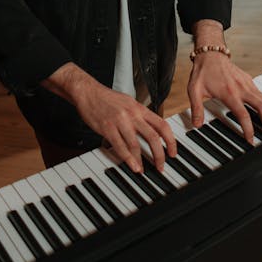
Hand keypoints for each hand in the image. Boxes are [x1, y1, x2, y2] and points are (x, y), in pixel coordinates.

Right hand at [42, 63, 176, 172]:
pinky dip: (128, 159)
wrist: (88, 92)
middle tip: (161, 166)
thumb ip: (140, 116)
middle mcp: (132, 114)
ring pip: (136, 144)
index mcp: (139, 108)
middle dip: (160, 154)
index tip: (173, 152)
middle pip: (153, 136)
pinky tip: (132, 166)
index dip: (170, 140)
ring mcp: (120, 121)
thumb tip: (151, 129)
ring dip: (142, 160)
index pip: (162, 124)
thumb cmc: (107, 98)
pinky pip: (120, 146)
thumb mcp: (129, 103)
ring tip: (143, 170)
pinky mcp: (107, 128)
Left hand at [187, 52, 261, 143]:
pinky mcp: (248, 80)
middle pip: (261, 107)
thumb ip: (196, 108)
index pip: (243, 115)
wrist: (210, 53)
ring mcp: (246, 83)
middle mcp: (241, 88)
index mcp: (229, 93)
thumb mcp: (194, 90)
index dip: (249, 129)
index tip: (251, 140)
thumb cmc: (203, 71)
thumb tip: (196, 124)